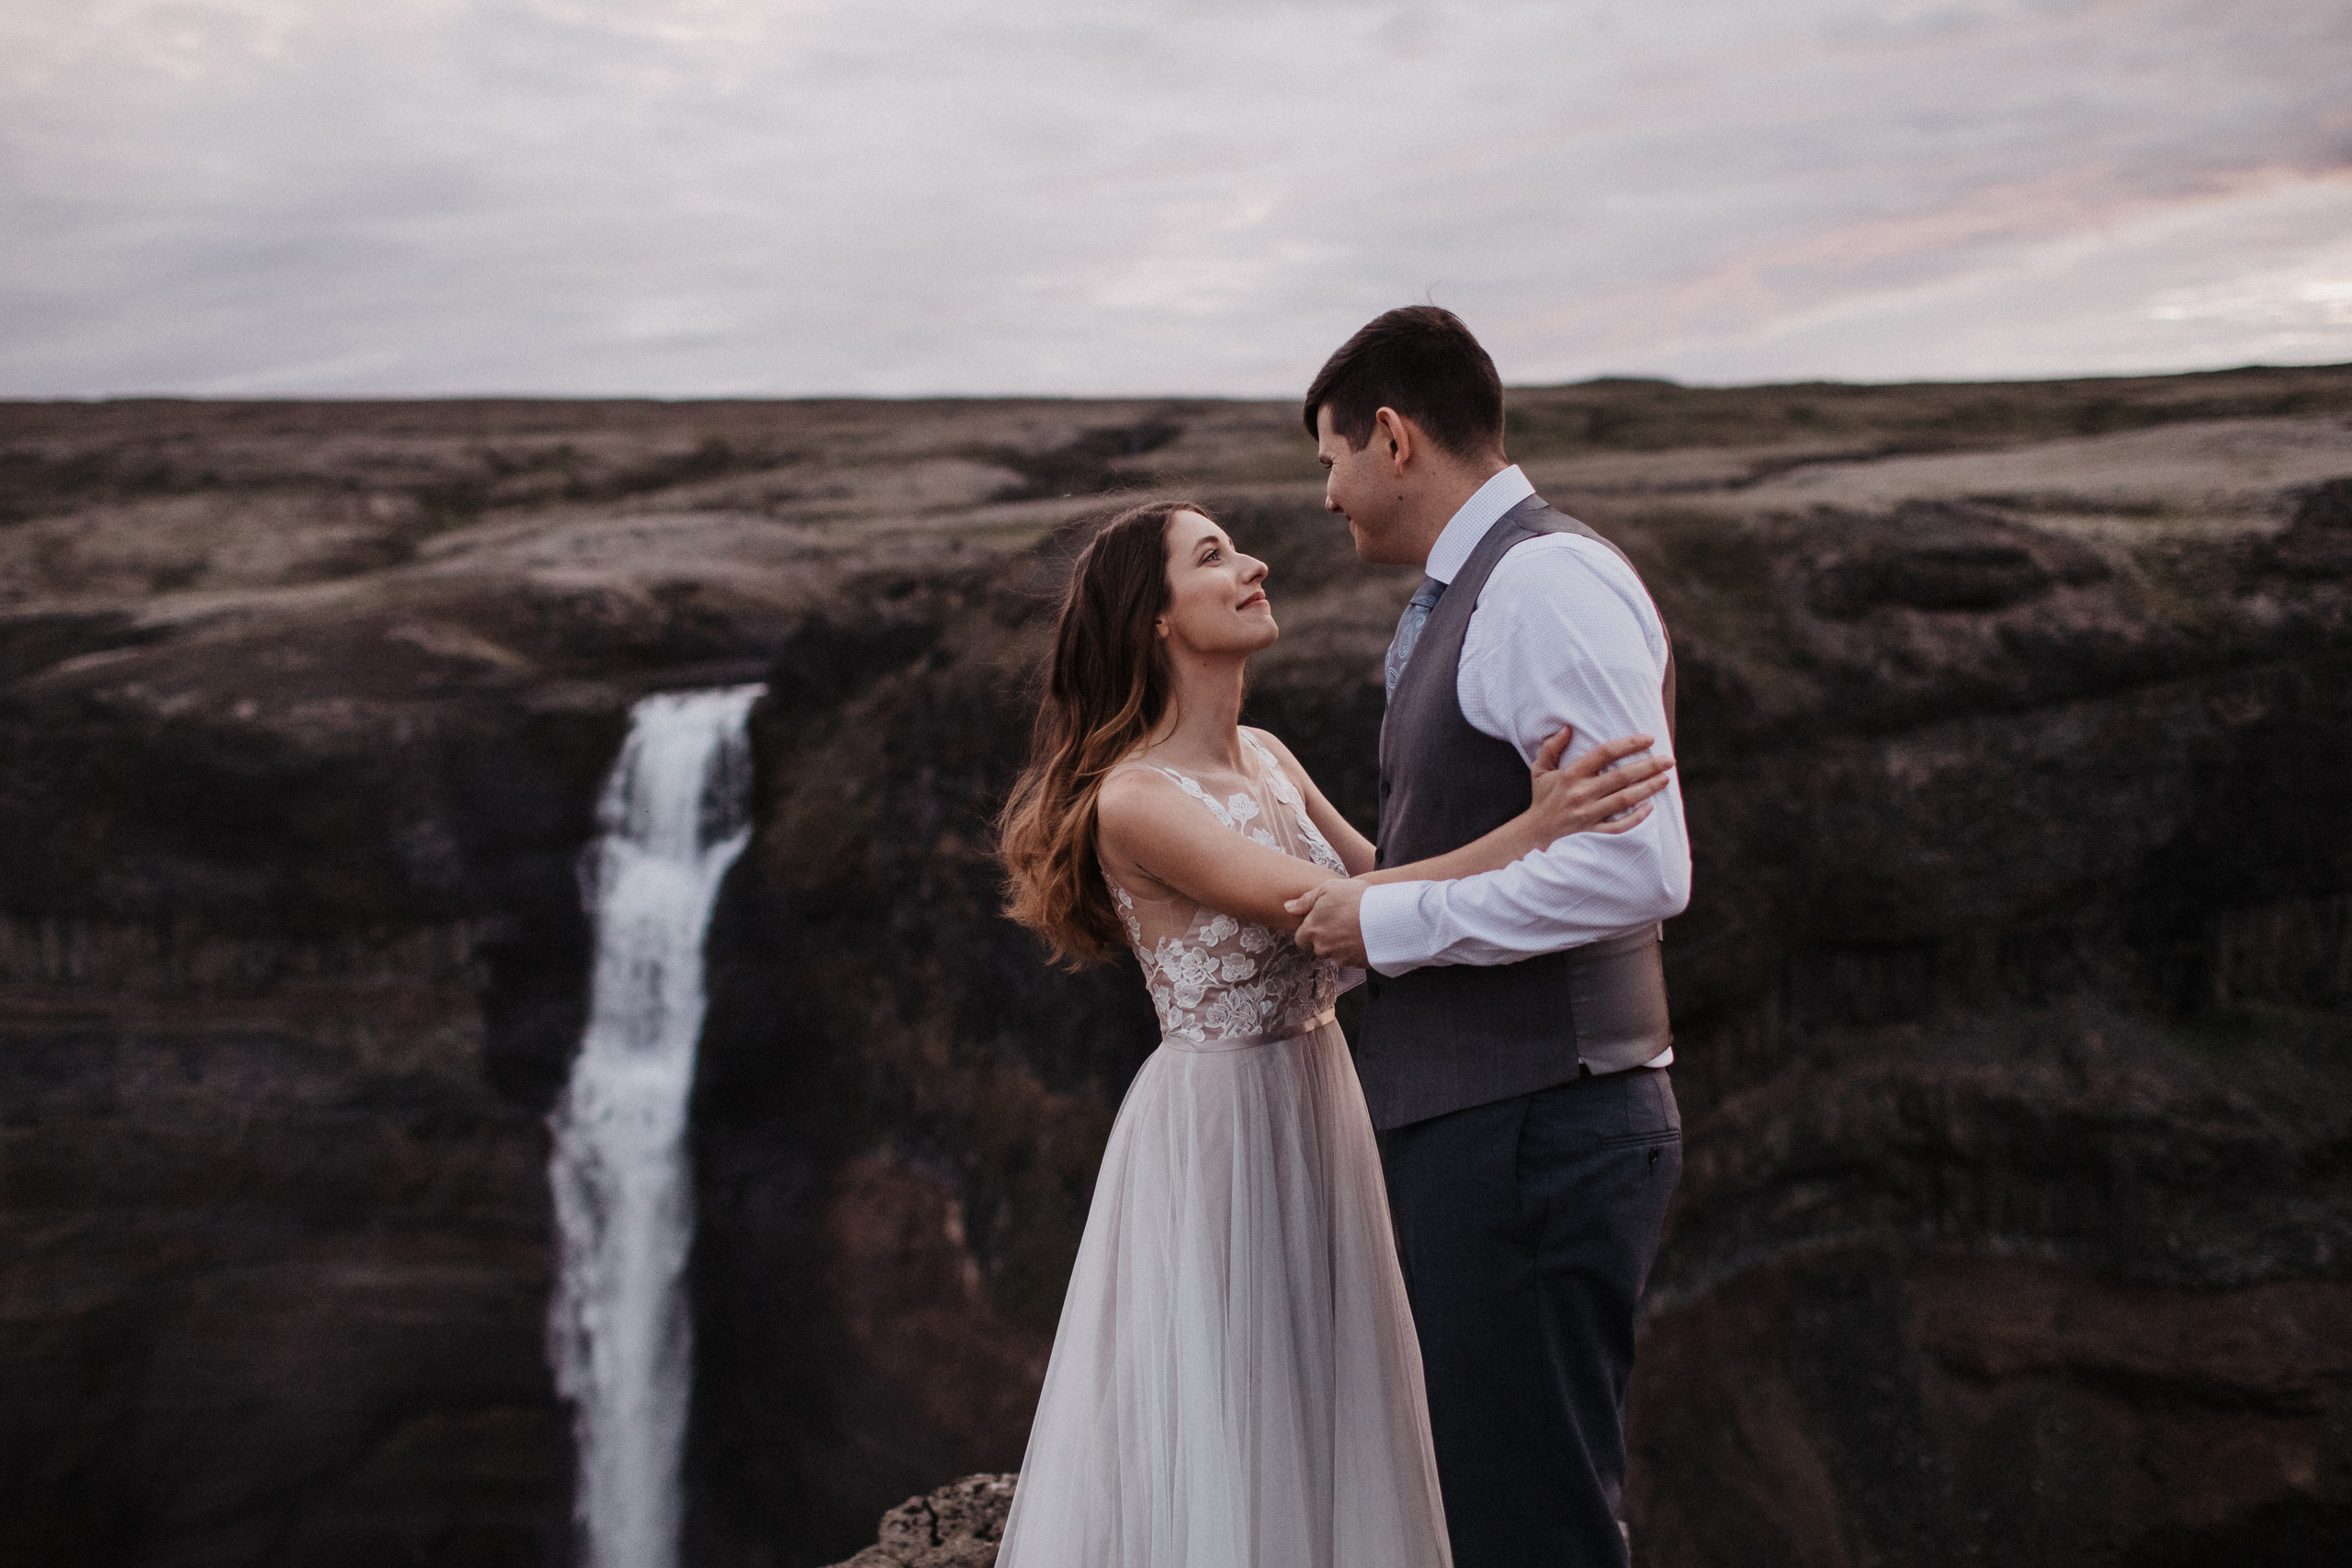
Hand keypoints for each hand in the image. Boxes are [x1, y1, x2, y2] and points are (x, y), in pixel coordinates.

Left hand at [1285, 877, 1370, 967]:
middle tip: (1341, 922)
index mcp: (1312, 930)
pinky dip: (1356, 950)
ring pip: (1335, 954)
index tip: (1321, 921)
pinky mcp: (1357, 964)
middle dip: (1326, 938)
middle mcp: (1323, 947)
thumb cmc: (1355, 899)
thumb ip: (1305, 900)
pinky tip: (1366, 936)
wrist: (1386, 917)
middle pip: (1318, 947)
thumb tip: (1288, 907)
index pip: (1300, 939)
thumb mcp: (1328, 889)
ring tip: (1356, 928)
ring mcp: (1340, 958)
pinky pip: (1352, 958)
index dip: (1309, 931)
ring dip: (1341, 945)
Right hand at [1526, 726, 1674, 844]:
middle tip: (1669, 760)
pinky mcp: (1592, 830)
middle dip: (1648, 767)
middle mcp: (1582, 793)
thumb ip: (1551, 747)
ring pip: (1624, 800)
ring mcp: (1588, 813)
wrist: (1536, 830)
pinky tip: (1650, 808)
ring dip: (1647, 789)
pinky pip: (1617, 827)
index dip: (1628, 744)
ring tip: (1665, 779)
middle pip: (1621, 777)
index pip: (1604, 753)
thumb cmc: (1542, 796)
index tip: (1649, 739)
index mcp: (1571, 774)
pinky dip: (1635, 819)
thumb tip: (1567, 728)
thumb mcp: (1540, 768)